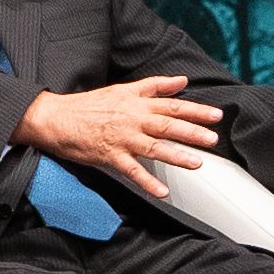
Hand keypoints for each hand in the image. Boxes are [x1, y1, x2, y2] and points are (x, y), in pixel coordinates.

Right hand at [25, 75, 222, 201]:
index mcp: (137, 103)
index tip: (216, 115)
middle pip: (167, 125)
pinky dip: (147, 183)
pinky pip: (132, 171)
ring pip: (154, 148)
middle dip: (192, 132)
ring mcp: (122, 139)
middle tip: (212, 139)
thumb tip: (181, 81)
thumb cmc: (90, 105)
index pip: (172, 106)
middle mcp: (133, 119)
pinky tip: (162, 192)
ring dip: (176, 156)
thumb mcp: (123, 89)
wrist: (57, 118)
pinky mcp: (110, 156)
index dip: (196, 110)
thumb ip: (154, 86)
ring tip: (196, 163)